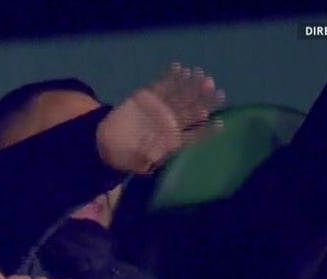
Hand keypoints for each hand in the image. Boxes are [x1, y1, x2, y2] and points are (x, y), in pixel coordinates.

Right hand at [97, 64, 225, 173]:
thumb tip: (159, 153)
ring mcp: (162, 108)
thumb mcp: (136, 162)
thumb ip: (148, 158)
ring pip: (180, 95)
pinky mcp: (149, 97)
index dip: (206, 130)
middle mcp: (171, 122)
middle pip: (192, 111)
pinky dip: (170, 76)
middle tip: (216, 91)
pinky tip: (179, 68)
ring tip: (200, 74)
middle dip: (204, 100)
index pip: (193, 135)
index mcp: (172, 140)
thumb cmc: (126, 156)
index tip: (219, 124)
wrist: (107, 142)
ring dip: (191, 85)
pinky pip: (162, 85)